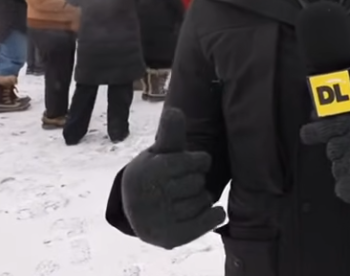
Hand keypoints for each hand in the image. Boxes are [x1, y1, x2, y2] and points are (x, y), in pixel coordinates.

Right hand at [121, 108, 226, 248]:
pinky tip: (210, 212)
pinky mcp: (171, 239)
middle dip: (195, 180)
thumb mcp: (160, 152)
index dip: (198, 162)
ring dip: (201, 199)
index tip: (190, 164)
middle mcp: (151, 196)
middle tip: (182, 183)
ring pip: (203, 201)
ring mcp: (160, 219)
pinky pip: (207, 222)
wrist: (135, 210)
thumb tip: (175, 110)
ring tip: (185, 198)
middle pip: (198, 182)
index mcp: (148, 171)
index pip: (195, 162)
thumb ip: (171, 133)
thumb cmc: (154, 173)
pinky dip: (214, 216)